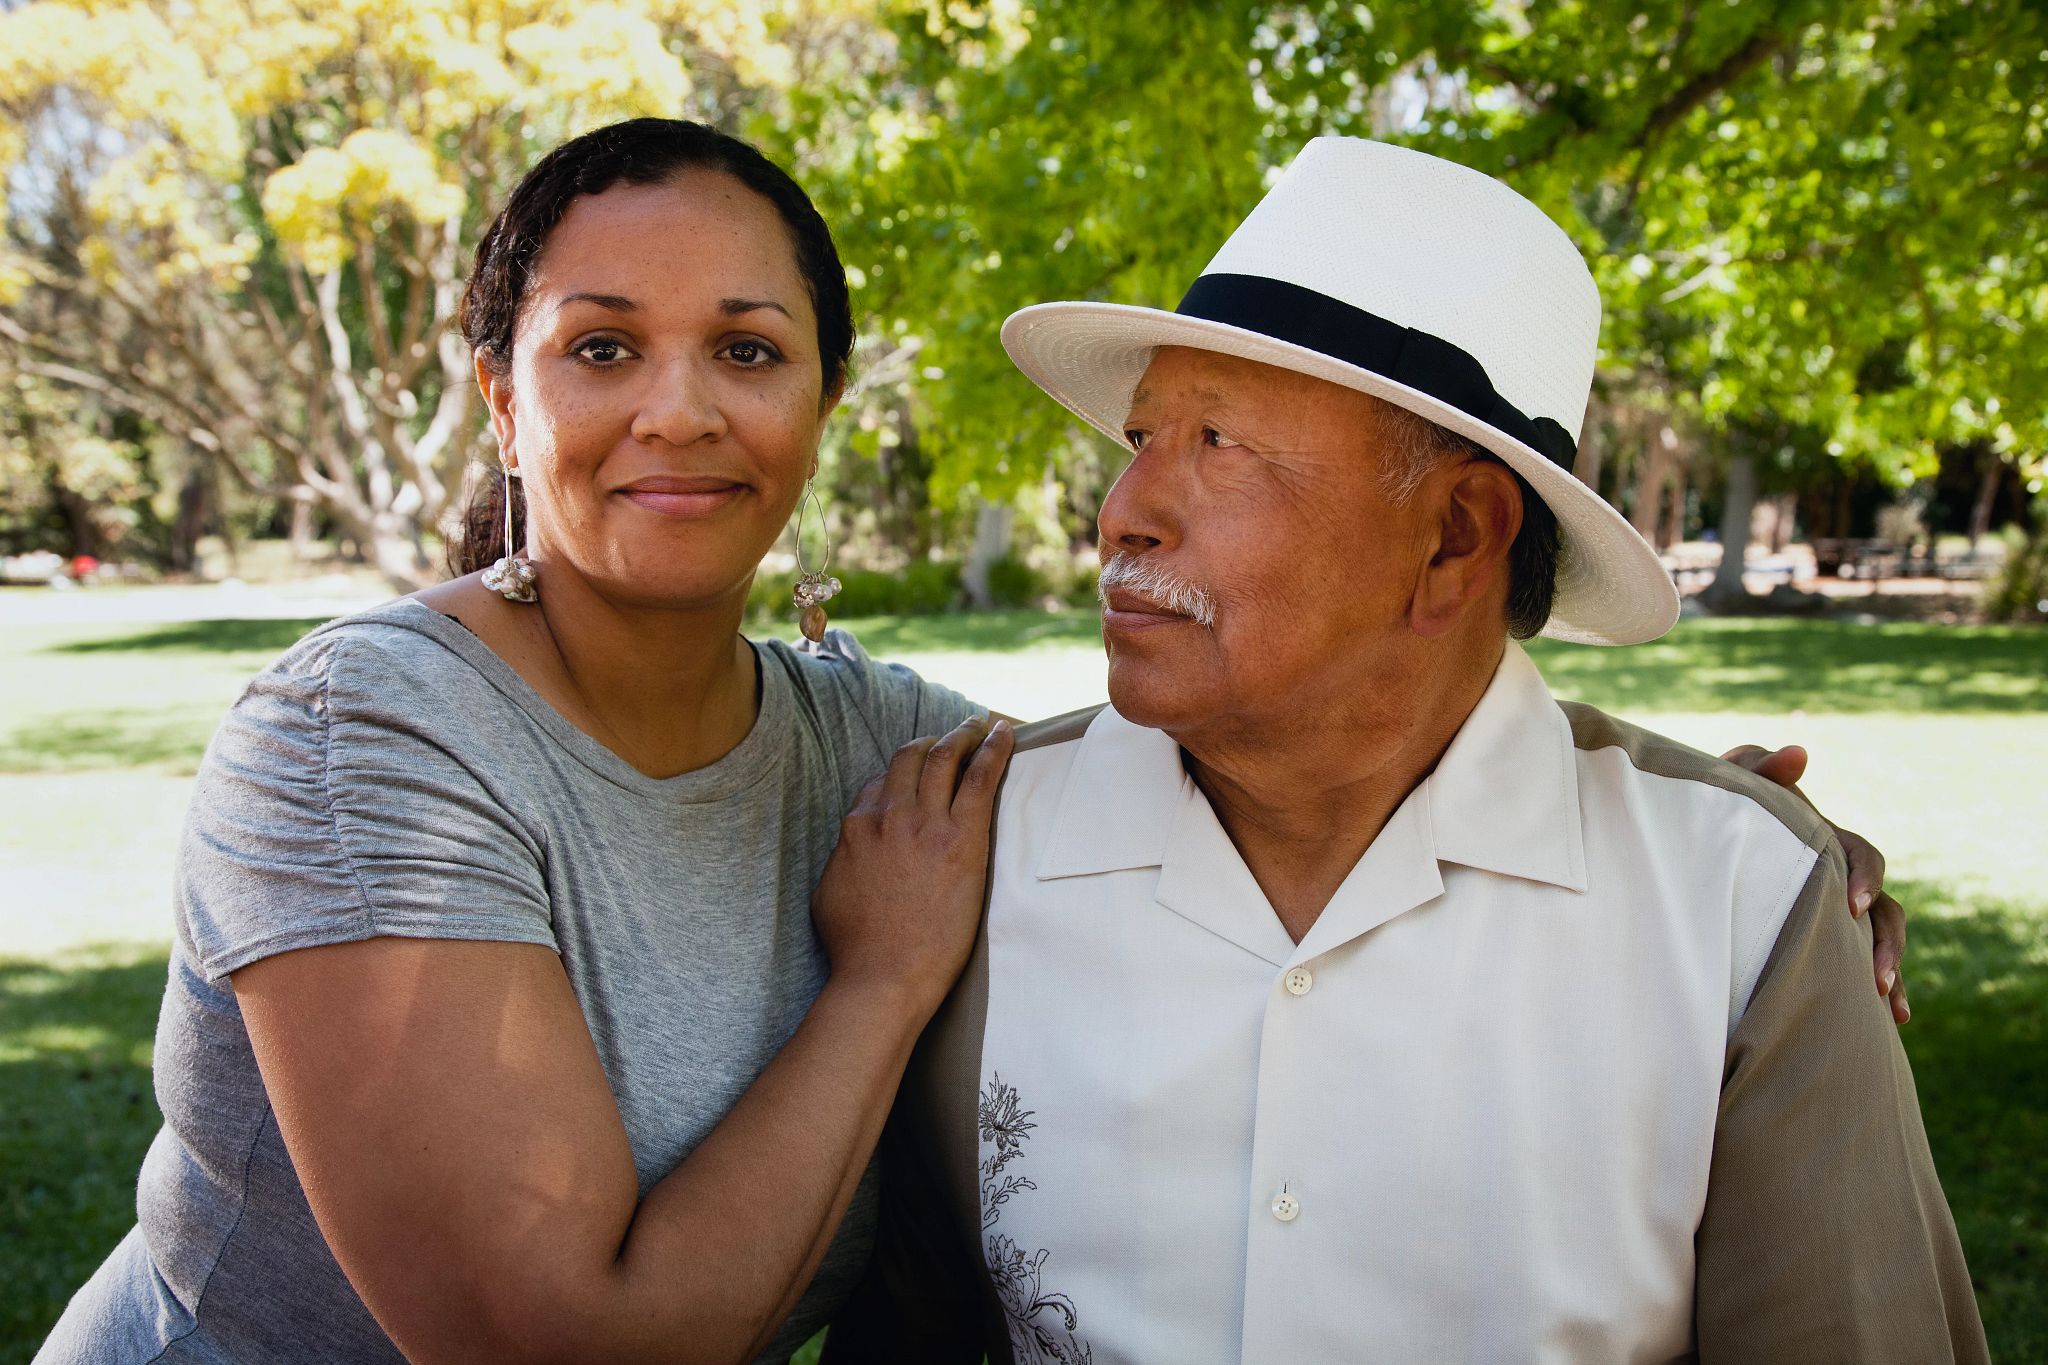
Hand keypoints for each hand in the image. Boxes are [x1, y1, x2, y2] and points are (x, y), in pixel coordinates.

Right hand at [813, 714, 1013, 1013]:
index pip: (879, 784)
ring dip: (962, 734)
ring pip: (944, 758)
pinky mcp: (961, 839)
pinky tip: (1005, 732)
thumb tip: (852, 848)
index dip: (901, 774)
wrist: (884, 975)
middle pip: (910, 759)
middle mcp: (888, 816)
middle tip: (953, 733)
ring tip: (978, 724)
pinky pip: (980, 777)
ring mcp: (925, 824)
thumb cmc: (857, 949)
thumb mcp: (830, 893)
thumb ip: (844, 859)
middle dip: (932, 741)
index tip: (919, 772)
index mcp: (857, 828)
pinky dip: (994, 748)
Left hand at [1722, 743, 1908, 1025]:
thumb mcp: (1733, 785)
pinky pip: (1864, 966)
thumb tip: (1800, 753)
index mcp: (1825, 841)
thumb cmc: (1722, 809)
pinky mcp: (1829, 941)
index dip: (1865, 878)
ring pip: (1884, 939)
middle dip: (1885, 941)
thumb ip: (1758, 766)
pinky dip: (1886, 988)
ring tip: (1887, 1001)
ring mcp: (1840, 912)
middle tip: (1874, 975)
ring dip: (1891, 967)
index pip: (1860, 855)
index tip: (1851, 906)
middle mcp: (1841, 878)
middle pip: (1887, 908)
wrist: (1701, 844)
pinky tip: (1893, 1020)